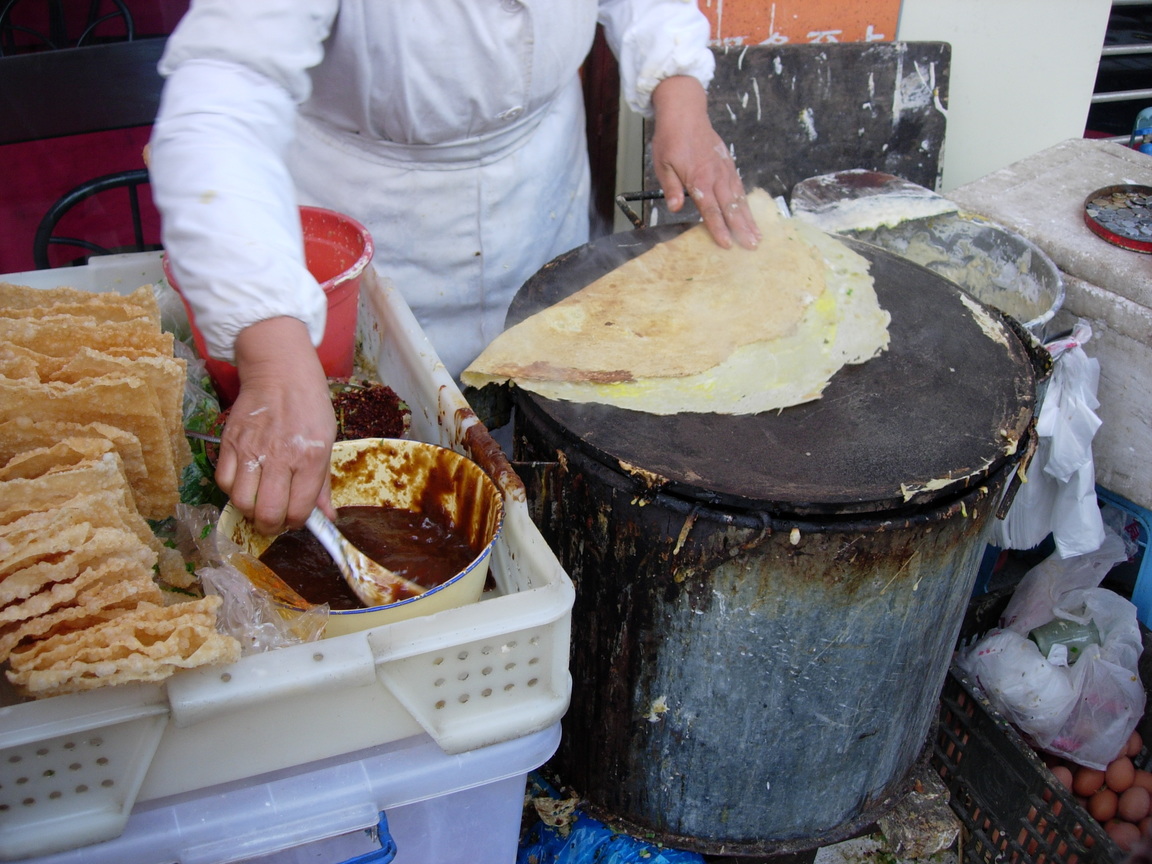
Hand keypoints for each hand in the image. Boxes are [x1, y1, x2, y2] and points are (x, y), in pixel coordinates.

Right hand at [215, 317, 336, 534]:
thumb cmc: (310, 405)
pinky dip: (233, 491)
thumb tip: (327, 517)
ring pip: (240, 502)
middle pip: (265, 513)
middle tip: (275, 520)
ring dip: (250, 511)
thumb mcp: (327, 441)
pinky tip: (246, 484)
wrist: (280, 371)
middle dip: (271, 526)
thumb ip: (322, 483)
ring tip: (260, 503)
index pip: (298, 510)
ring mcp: (251, 449)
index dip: (296, 523)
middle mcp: (279, 456)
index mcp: (309, 458)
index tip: (296, 519)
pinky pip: (223, 481)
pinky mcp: (229, 442)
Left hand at [650, 75, 760, 249]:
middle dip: (742, 228)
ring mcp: (725, 170)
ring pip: (739, 198)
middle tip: (752, 245)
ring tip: (758, 235)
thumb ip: (671, 187)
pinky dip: (746, 202)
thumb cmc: (671, 138)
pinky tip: (750, 214)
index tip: (727, 244)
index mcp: (699, 179)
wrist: (685, 112)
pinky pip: (740, 187)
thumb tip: (675, 207)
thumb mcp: (663, 164)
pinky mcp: (728, 164)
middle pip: (731, 207)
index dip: (719, 228)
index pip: (711, 209)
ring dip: (749, 218)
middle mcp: (716, 176)